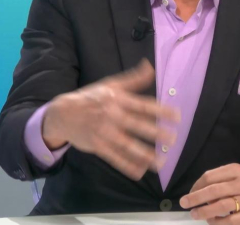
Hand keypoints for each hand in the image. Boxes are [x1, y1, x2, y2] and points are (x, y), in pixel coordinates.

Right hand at [41, 58, 180, 179]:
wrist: (62, 113)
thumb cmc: (90, 97)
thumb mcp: (111, 84)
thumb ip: (133, 79)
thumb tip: (150, 66)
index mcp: (118, 99)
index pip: (143, 105)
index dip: (161, 111)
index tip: (177, 117)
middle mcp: (112, 116)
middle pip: (137, 125)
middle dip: (156, 133)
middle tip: (173, 140)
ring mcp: (104, 132)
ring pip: (127, 145)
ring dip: (145, 155)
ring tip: (161, 162)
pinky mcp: (97, 146)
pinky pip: (115, 158)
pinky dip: (127, 166)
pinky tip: (140, 172)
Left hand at [180, 164, 239, 224]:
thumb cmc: (238, 189)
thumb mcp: (229, 178)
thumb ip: (213, 183)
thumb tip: (193, 195)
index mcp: (236, 170)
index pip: (210, 176)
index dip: (196, 186)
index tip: (189, 193)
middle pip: (215, 190)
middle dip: (196, 198)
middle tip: (184, 203)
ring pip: (222, 206)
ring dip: (204, 211)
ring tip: (194, 214)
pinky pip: (229, 221)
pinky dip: (217, 222)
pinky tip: (211, 220)